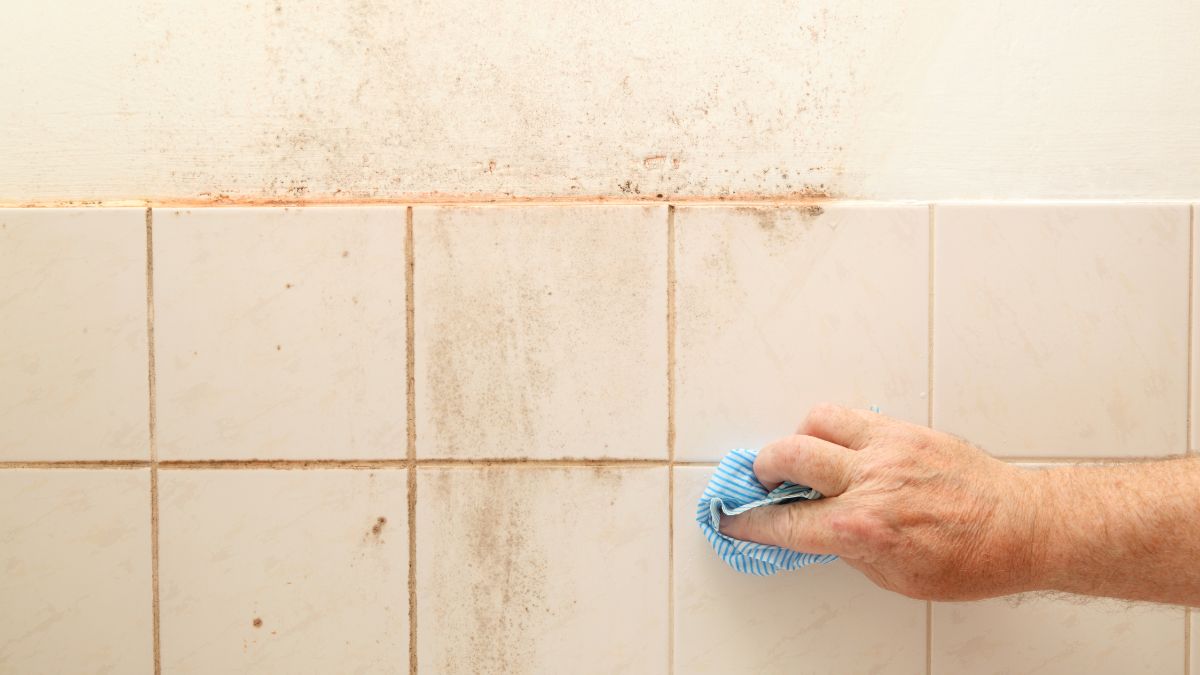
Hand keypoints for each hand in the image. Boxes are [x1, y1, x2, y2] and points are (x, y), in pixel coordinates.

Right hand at [720, 404, 1042, 600]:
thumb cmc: (970, 560)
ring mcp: (887, 449)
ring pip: (816, 421)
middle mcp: (869, 482)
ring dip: (798, 438)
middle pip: (788, 456)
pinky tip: (841, 447)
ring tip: (804, 457)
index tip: (733, 517)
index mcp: (861, 528)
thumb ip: (848, 548)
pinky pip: (853, 416)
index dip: (750, 521)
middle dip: (764, 468)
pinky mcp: (906, 430)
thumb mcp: (895, 577)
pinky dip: (835, 429)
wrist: (1022, 528)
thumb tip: (819, 531)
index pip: (784, 521)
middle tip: (765, 481)